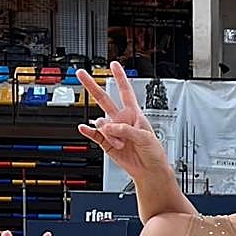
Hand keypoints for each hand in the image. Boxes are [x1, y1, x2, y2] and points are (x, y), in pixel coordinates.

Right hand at [76, 61, 172, 182]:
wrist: (149, 170)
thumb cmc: (153, 153)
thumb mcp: (145, 137)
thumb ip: (127, 130)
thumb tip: (109, 127)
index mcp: (135, 115)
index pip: (126, 92)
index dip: (120, 78)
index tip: (114, 65)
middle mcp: (122, 120)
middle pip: (104, 99)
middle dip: (92, 86)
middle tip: (81, 74)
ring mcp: (113, 131)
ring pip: (102, 123)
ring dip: (110, 134)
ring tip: (121, 144)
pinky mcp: (106, 142)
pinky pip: (94, 134)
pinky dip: (88, 131)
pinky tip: (83, 128)